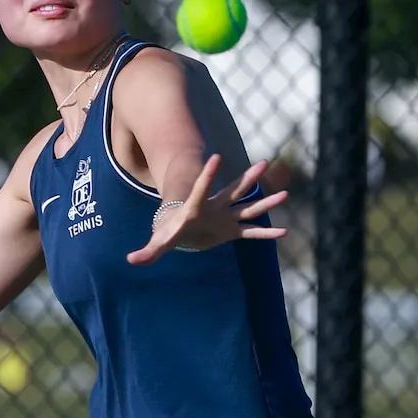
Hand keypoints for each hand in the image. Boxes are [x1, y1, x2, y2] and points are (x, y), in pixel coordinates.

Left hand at [126, 156, 288, 265]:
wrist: (180, 232)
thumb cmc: (168, 232)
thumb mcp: (159, 242)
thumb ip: (147, 251)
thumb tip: (131, 260)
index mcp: (196, 207)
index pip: (202, 188)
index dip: (208, 175)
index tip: (217, 157)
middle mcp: (215, 208)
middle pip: (234, 190)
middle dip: (248, 178)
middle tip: (264, 163)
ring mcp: (225, 218)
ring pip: (248, 207)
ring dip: (265, 202)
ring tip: (285, 194)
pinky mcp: (231, 231)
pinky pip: (251, 232)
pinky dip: (266, 234)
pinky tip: (284, 233)